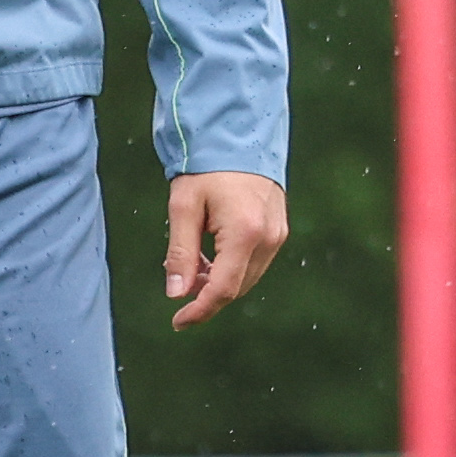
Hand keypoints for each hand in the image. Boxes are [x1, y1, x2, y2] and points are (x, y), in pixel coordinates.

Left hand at [160, 170, 287, 327]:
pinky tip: (209, 250)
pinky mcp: (279, 229)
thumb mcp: (183, 206)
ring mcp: (278, 234)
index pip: (223, 290)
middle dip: (205, 293)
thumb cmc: (206, 166)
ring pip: (246, 277)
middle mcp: (268, 238)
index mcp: (245, 233)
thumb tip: (176, 293)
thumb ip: (180, 252)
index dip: (199, 311)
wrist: (238, 134)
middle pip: (236, 287)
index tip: (177, 322)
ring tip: (191, 260)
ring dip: (217, 280)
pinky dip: (231, 266)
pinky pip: (255, 262)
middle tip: (179, 277)